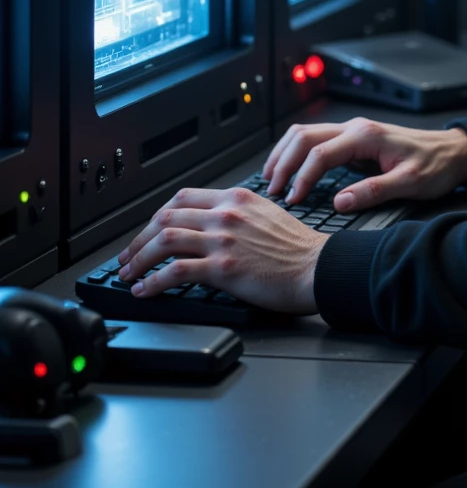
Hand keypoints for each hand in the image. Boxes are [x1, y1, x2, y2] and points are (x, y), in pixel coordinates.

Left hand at [116, 187, 325, 312]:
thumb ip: (235, 216)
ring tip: (128, 274)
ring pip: (165, 240)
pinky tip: (144, 290)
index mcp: (236, 198)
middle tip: (128, 256)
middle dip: (140, 238)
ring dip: (139, 259)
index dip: (157, 215)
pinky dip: (152, 281)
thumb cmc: (297, 248)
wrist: (316, 268)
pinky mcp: (223, 267)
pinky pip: (175, 272)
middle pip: (166, 216)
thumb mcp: (265, 216)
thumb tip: (206, 230)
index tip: (148, 232)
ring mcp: (223, 239)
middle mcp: (226, 214)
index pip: (183, 198)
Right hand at [263, 118, 466, 211]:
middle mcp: (355, 129)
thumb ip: (374, 191)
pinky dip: (297, 153)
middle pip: (304, 137)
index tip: (293, 200)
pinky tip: (290, 169)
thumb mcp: (410, 183)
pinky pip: (316, 140)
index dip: (302, 177)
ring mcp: (352, 132)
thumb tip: (341, 202)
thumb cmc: (435, 165)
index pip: (320, 153)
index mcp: (365, 136)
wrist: (453, 152)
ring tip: (271, 178)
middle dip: (283, 162)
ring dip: (285, 153)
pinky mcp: (353, 140)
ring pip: (306, 133)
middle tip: (271, 190)